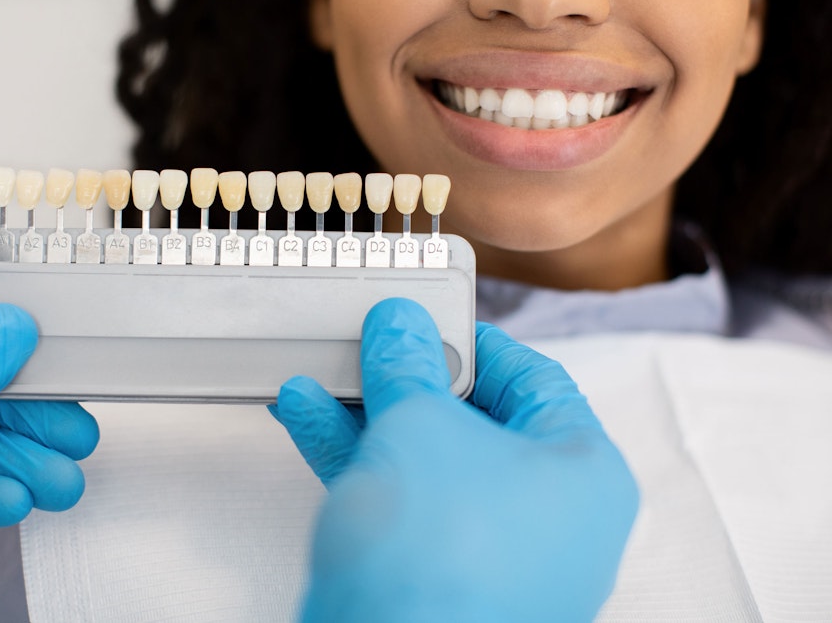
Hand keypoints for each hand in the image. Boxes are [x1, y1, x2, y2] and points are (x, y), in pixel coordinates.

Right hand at [272, 298, 638, 621]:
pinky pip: (401, 500)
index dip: (475, 338)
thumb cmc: (442, 561)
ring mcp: (491, 554)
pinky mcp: (436, 578)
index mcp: (582, 473)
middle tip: (373, 343)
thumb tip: (401, 327)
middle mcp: (547, 518)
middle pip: (474, 420)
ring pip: (428, 461)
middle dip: (408, 377)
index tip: (430, 316)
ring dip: (370, 414)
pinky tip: (311, 417)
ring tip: (323, 374)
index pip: (533, 379)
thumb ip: (408, 365)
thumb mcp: (420, 426)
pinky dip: (358, 458)